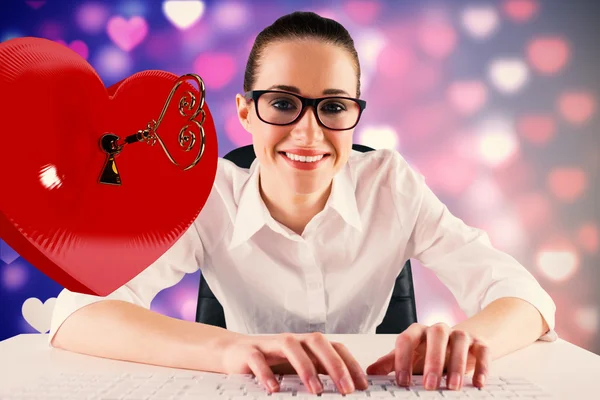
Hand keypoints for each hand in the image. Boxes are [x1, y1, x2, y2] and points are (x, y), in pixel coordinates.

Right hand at [220, 332, 368, 394]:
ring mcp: (271, 344)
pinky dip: (266, 373)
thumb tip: (343, 388)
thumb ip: (318, 374)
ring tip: (315, 390)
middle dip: (334, 364)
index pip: (335, 347)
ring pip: (291, 347)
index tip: (362, 385)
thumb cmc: (271, 361)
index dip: (350, 364)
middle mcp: (292, 340)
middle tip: (346, 388)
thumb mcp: (298, 368)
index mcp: (307, 344)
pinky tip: (274, 389)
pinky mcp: (249, 351)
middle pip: (317, 342)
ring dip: (305, 368)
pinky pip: (258, 359)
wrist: (234, 353)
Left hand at [366, 322, 490, 390]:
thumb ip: (392, 362)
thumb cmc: (430, 351)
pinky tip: (478, 382)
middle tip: (430, 385)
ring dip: (457, 364)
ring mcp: (460, 334)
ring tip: (453, 386)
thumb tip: (370, 372)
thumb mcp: (410, 357)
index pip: (406, 339)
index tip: (402, 381)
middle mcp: (438, 330)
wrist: (460, 343)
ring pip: (459, 341)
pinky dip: (482, 366)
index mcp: (418, 332)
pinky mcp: (479, 343)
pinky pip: (482, 350)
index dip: (402, 359)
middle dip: (433, 360)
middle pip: (436, 336)